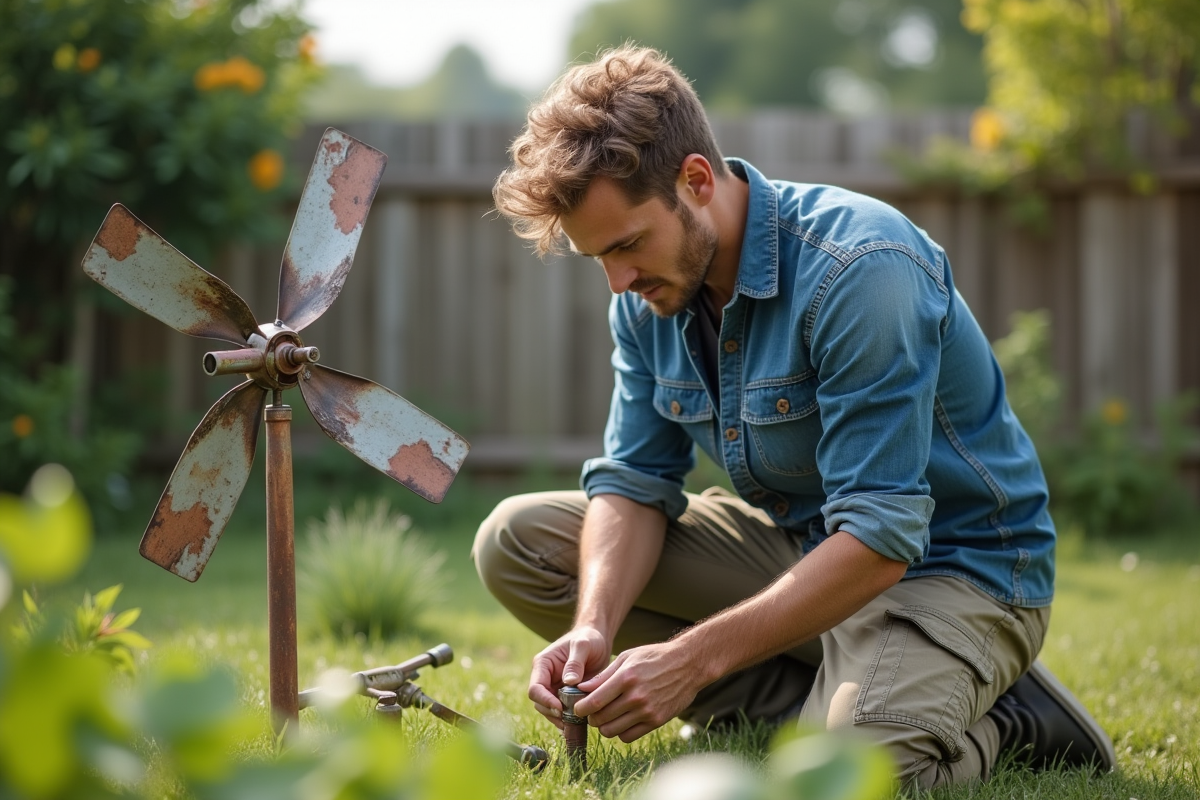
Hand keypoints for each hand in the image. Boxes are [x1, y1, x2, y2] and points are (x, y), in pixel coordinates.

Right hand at [528, 625, 610, 728]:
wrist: (598, 641)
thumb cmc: (588, 638)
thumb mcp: (583, 645)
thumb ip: (575, 662)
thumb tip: (569, 682)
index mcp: (543, 664)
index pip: (535, 688)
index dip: (545, 700)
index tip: (560, 708)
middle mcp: (545, 678)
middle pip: (540, 703)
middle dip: (553, 713)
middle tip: (570, 720)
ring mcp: (554, 688)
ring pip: (550, 710)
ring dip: (560, 719)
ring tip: (576, 724)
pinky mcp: (565, 696)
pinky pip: (562, 712)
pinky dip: (568, 719)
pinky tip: (579, 725)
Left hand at [573, 641, 702, 742]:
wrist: (688, 664)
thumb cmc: (655, 657)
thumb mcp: (628, 657)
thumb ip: (604, 675)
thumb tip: (581, 689)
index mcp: (626, 678)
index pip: (594, 702)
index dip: (580, 709)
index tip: (577, 708)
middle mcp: (635, 696)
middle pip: (600, 718)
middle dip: (591, 717)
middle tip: (591, 712)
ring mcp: (647, 711)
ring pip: (612, 731)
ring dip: (604, 726)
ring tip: (606, 716)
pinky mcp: (656, 721)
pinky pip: (628, 736)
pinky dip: (620, 732)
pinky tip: (622, 720)